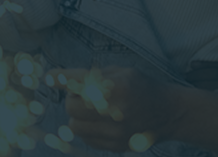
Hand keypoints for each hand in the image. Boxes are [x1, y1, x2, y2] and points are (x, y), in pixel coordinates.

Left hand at [51, 67, 182, 151]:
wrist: (167, 112)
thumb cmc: (140, 87)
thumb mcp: (121, 72)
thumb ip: (92, 75)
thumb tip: (57, 79)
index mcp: (118, 87)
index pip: (80, 82)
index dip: (61, 78)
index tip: (50, 77)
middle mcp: (116, 111)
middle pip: (71, 106)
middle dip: (73, 98)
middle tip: (84, 94)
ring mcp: (115, 132)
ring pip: (74, 125)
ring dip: (78, 116)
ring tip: (92, 109)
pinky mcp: (115, 146)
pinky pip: (85, 138)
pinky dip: (87, 128)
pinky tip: (101, 121)